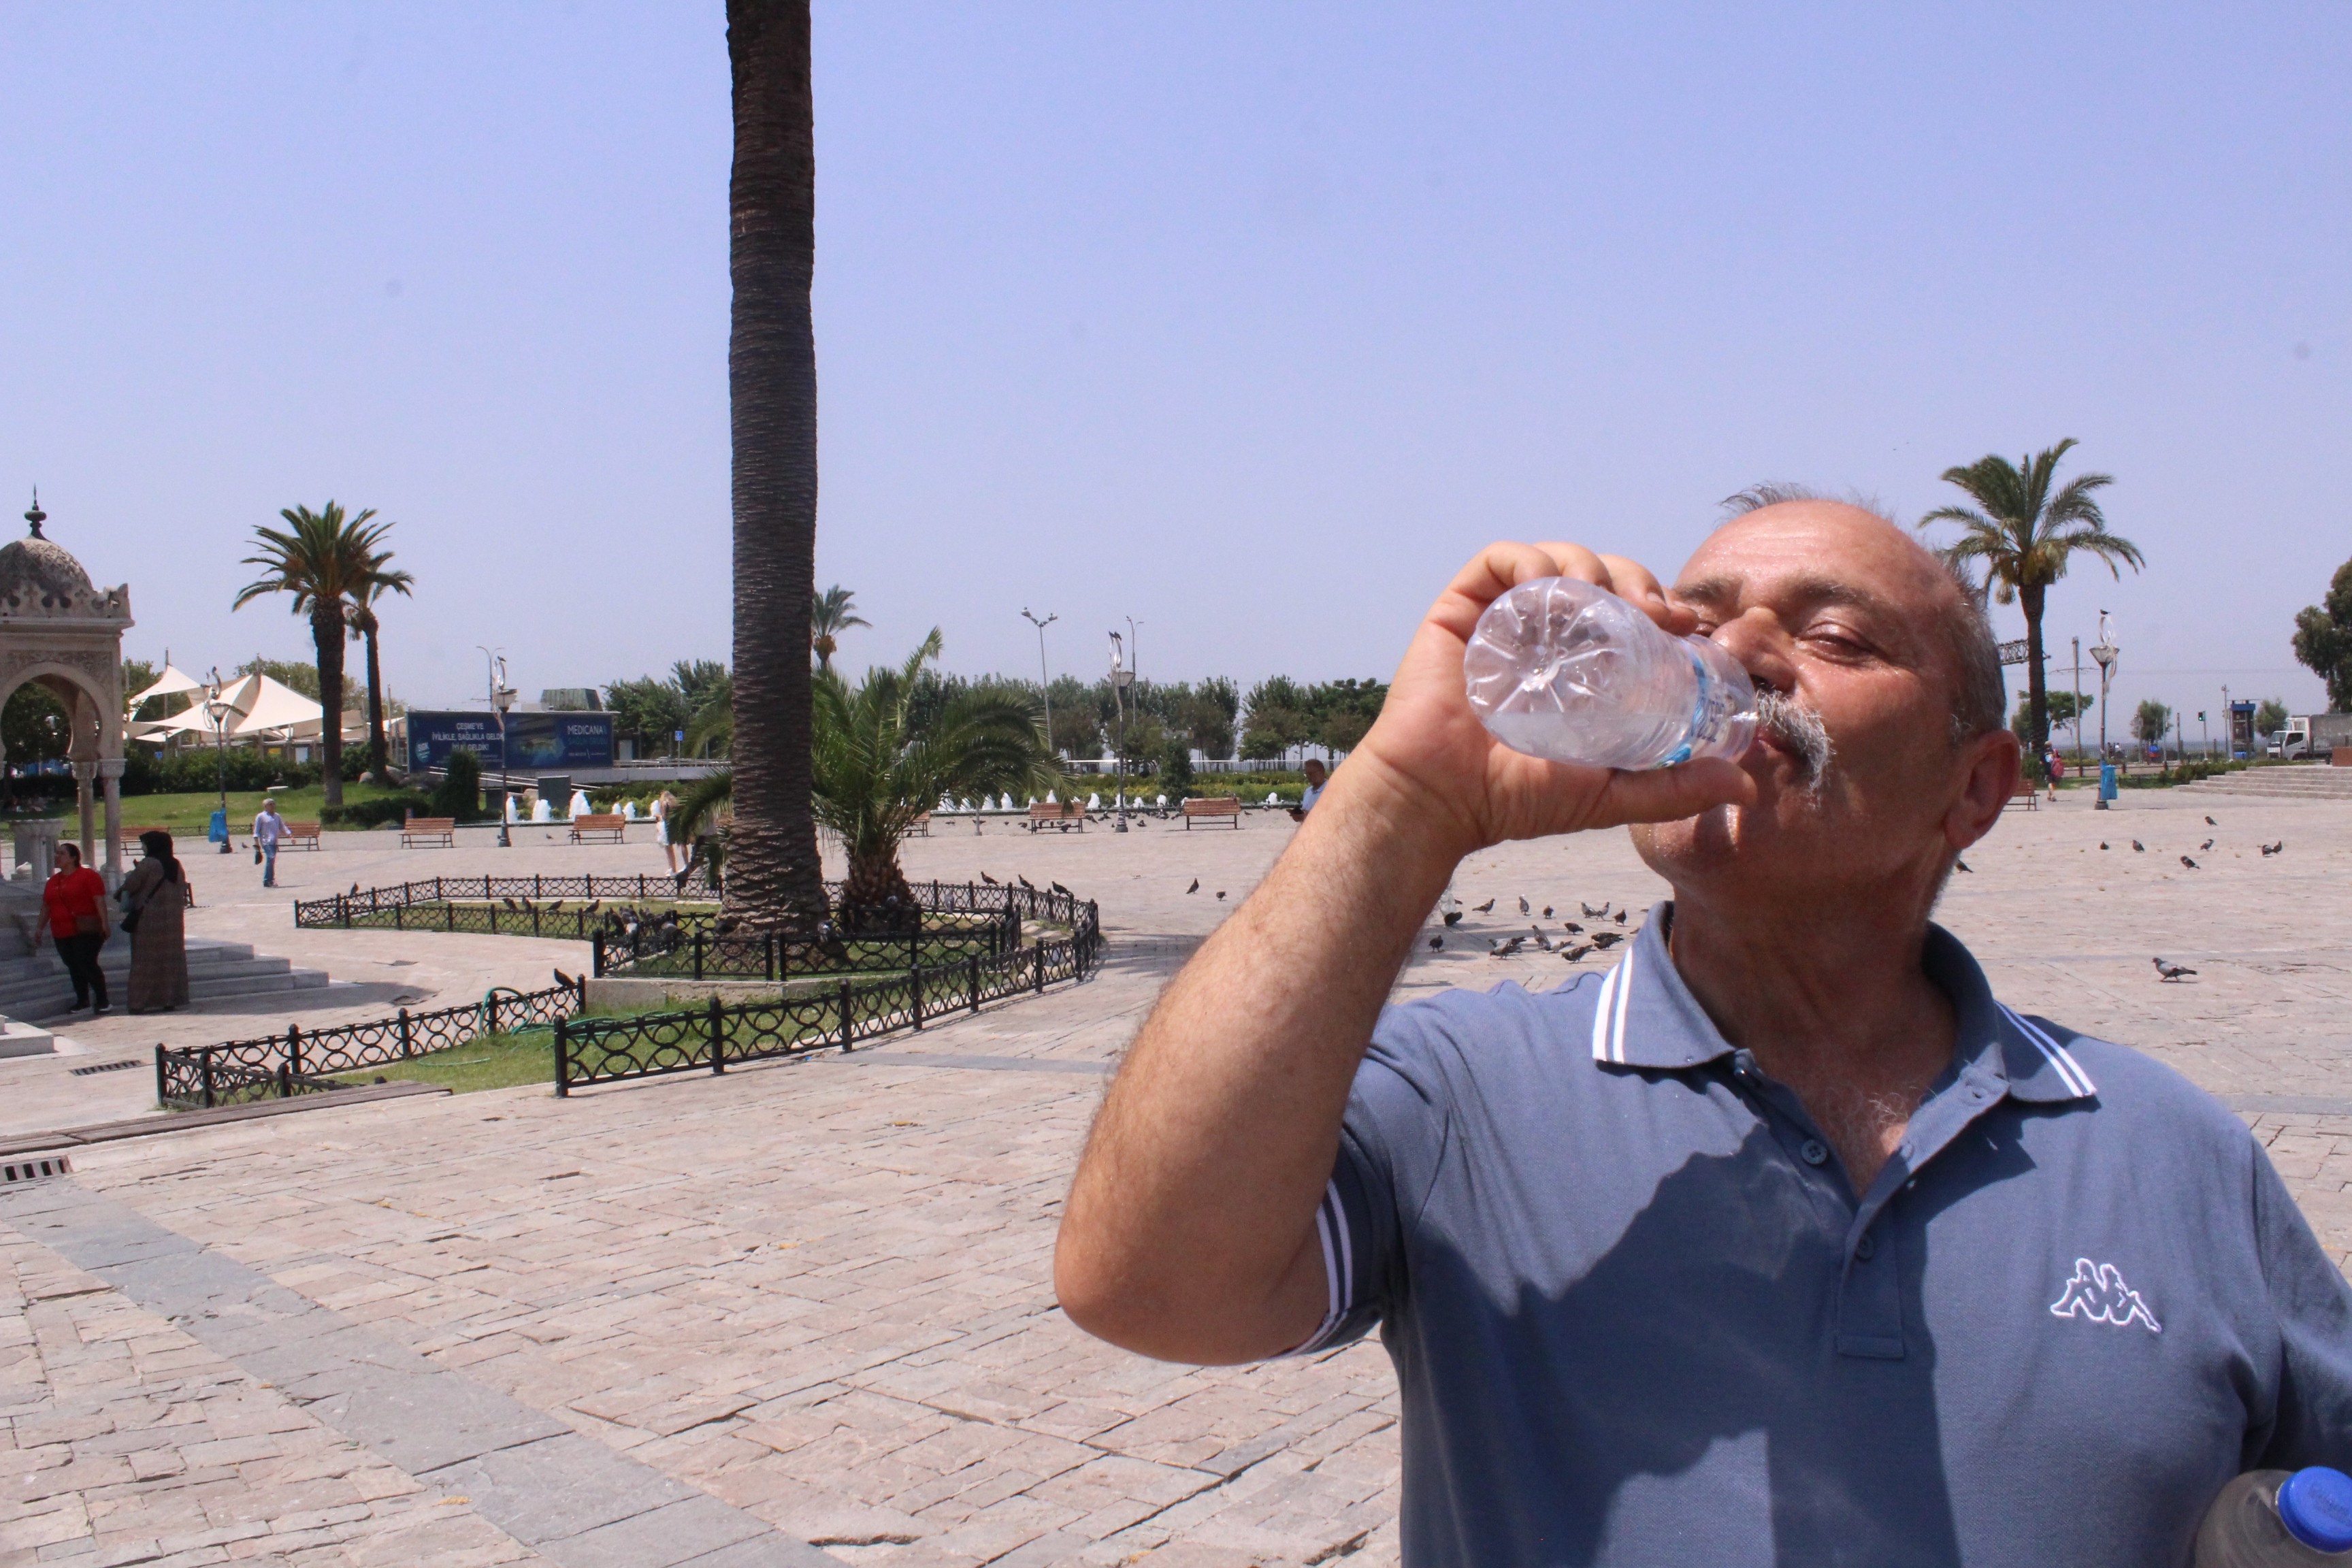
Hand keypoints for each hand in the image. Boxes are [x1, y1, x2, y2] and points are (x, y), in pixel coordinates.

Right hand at [1341, 541, 1756, 857]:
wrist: (1439, 799)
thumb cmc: (1513, 799)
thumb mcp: (1610, 793)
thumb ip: (1674, 787)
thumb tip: (1745, 783)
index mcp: (1578, 668)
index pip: (1629, 614)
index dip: (1663, 603)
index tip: (1686, 622)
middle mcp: (1543, 636)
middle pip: (1602, 577)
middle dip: (1636, 579)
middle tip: (1654, 612)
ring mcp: (1502, 618)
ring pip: (1559, 558)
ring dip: (1591, 564)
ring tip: (1601, 596)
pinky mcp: (1461, 607)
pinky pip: (1501, 558)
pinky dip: (1530, 558)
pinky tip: (1548, 585)